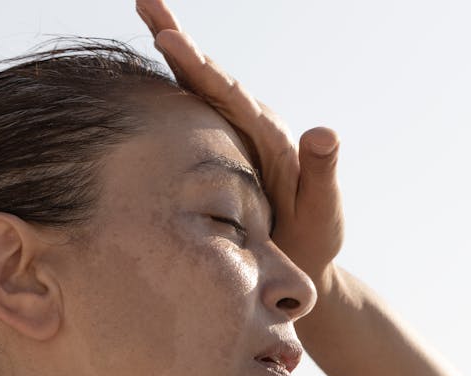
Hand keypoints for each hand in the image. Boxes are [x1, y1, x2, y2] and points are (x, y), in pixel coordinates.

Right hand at [136, 0, 344, 288]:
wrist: (302, 256)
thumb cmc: (313, 238)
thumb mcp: (323, 209)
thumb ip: (323, 171)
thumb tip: (324, 130)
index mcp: (270, 134)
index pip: (231, 93)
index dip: (198, 66)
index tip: (169, 38)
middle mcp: (250, 124)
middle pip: (209, 76)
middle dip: (178, 39)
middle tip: (146, 0)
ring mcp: (233, 134)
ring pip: (198, 87)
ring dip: (173, 52)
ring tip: (150, 18)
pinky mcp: (219, 147)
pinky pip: (191, 111)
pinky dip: (171, 86)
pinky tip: (150, 71)